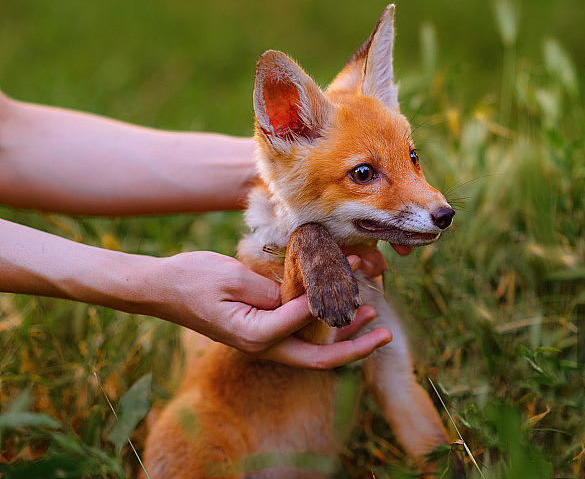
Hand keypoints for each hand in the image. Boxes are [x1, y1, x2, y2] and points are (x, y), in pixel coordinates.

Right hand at [151, 251, 390, 368]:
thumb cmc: (193, 279)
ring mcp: (262, 343)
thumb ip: (273, 291)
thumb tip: (308, 295)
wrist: (161, 289)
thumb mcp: (235, 278)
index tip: (352, 264)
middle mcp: (262, 346)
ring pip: (313, 350)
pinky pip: (300, 336)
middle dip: (356, 346)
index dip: (331, 293)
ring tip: (372, 314)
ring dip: (343, 335)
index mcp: (255, 335)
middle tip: (385, 331)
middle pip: (319, 358)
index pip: (305, 318)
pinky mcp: (262, 332)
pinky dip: (323, 324)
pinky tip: (339, 306)